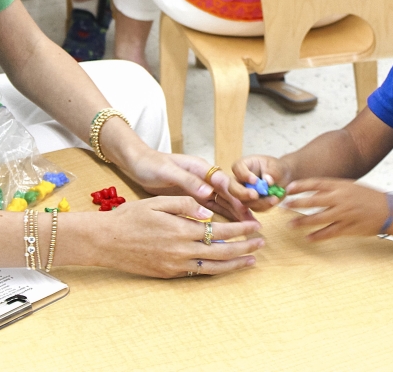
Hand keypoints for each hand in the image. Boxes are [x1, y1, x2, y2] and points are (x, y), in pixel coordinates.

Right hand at [98, 195, 263, 277]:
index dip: (240, 230)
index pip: (220, 232)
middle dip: (245, 247)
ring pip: (213, 267)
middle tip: (261, 243)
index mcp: (181, 230)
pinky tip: (224, 266)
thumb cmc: (129, 217)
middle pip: (222, 252)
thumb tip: (209, 212)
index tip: (255, 227)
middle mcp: (181, 251)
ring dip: (235, 264)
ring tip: (251, 261)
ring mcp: (175, 265)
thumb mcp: (157, 202)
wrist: (106, 241)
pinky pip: (198, 273)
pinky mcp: (169, 274)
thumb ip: (185, 204)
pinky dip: (215, 270)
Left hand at [121, 147, 254, 220]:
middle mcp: (203, 178)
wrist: (137, 163)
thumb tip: (208, 192)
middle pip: (227, 193)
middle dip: (242, 207)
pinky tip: (229, 229)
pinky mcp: (192, 198)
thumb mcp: (168, 171)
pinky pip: (211, 209)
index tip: (251, 201)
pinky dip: (221, 218)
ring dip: (235, 214)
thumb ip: (188, 181)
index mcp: (201, 168)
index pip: (224, 181)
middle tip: (255, 223)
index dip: (238, 191)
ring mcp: (199, 188)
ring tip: (248, 229)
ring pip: (222, 202)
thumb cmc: (152, 164)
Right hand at [228, 155, 291, 210]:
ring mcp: (244, 192)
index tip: (255, 180)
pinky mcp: (251, 203)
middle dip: (242, 193)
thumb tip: (267, 181)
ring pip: (244, 201)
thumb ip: (272, 172)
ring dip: (259, 202)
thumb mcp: (277, 166)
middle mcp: (241, 179)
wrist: (283, 178)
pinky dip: (265, 206)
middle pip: (232, 187)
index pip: (237, 168)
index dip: (243, 175)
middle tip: (255, 195)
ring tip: (274, 199)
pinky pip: (255, 207)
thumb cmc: (276, 168)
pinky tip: (274, 200)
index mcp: (245, 165)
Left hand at [283, 178, 392, 240]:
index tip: (288, 188)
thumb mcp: (350, 186)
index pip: (316, 183)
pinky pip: (330, 232)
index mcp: (341, 186)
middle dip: (296, 203)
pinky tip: (308, 238)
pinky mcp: (349, 228)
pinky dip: (318, 236)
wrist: (389, 210)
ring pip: (319, 218)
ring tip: (290, 225)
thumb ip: (333, 188)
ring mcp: (344, 214)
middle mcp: (341, 199)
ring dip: (303, 222)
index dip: (301, 186)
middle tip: (282, 206)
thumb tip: (312, 191)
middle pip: (313, 201)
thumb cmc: (368, 196)